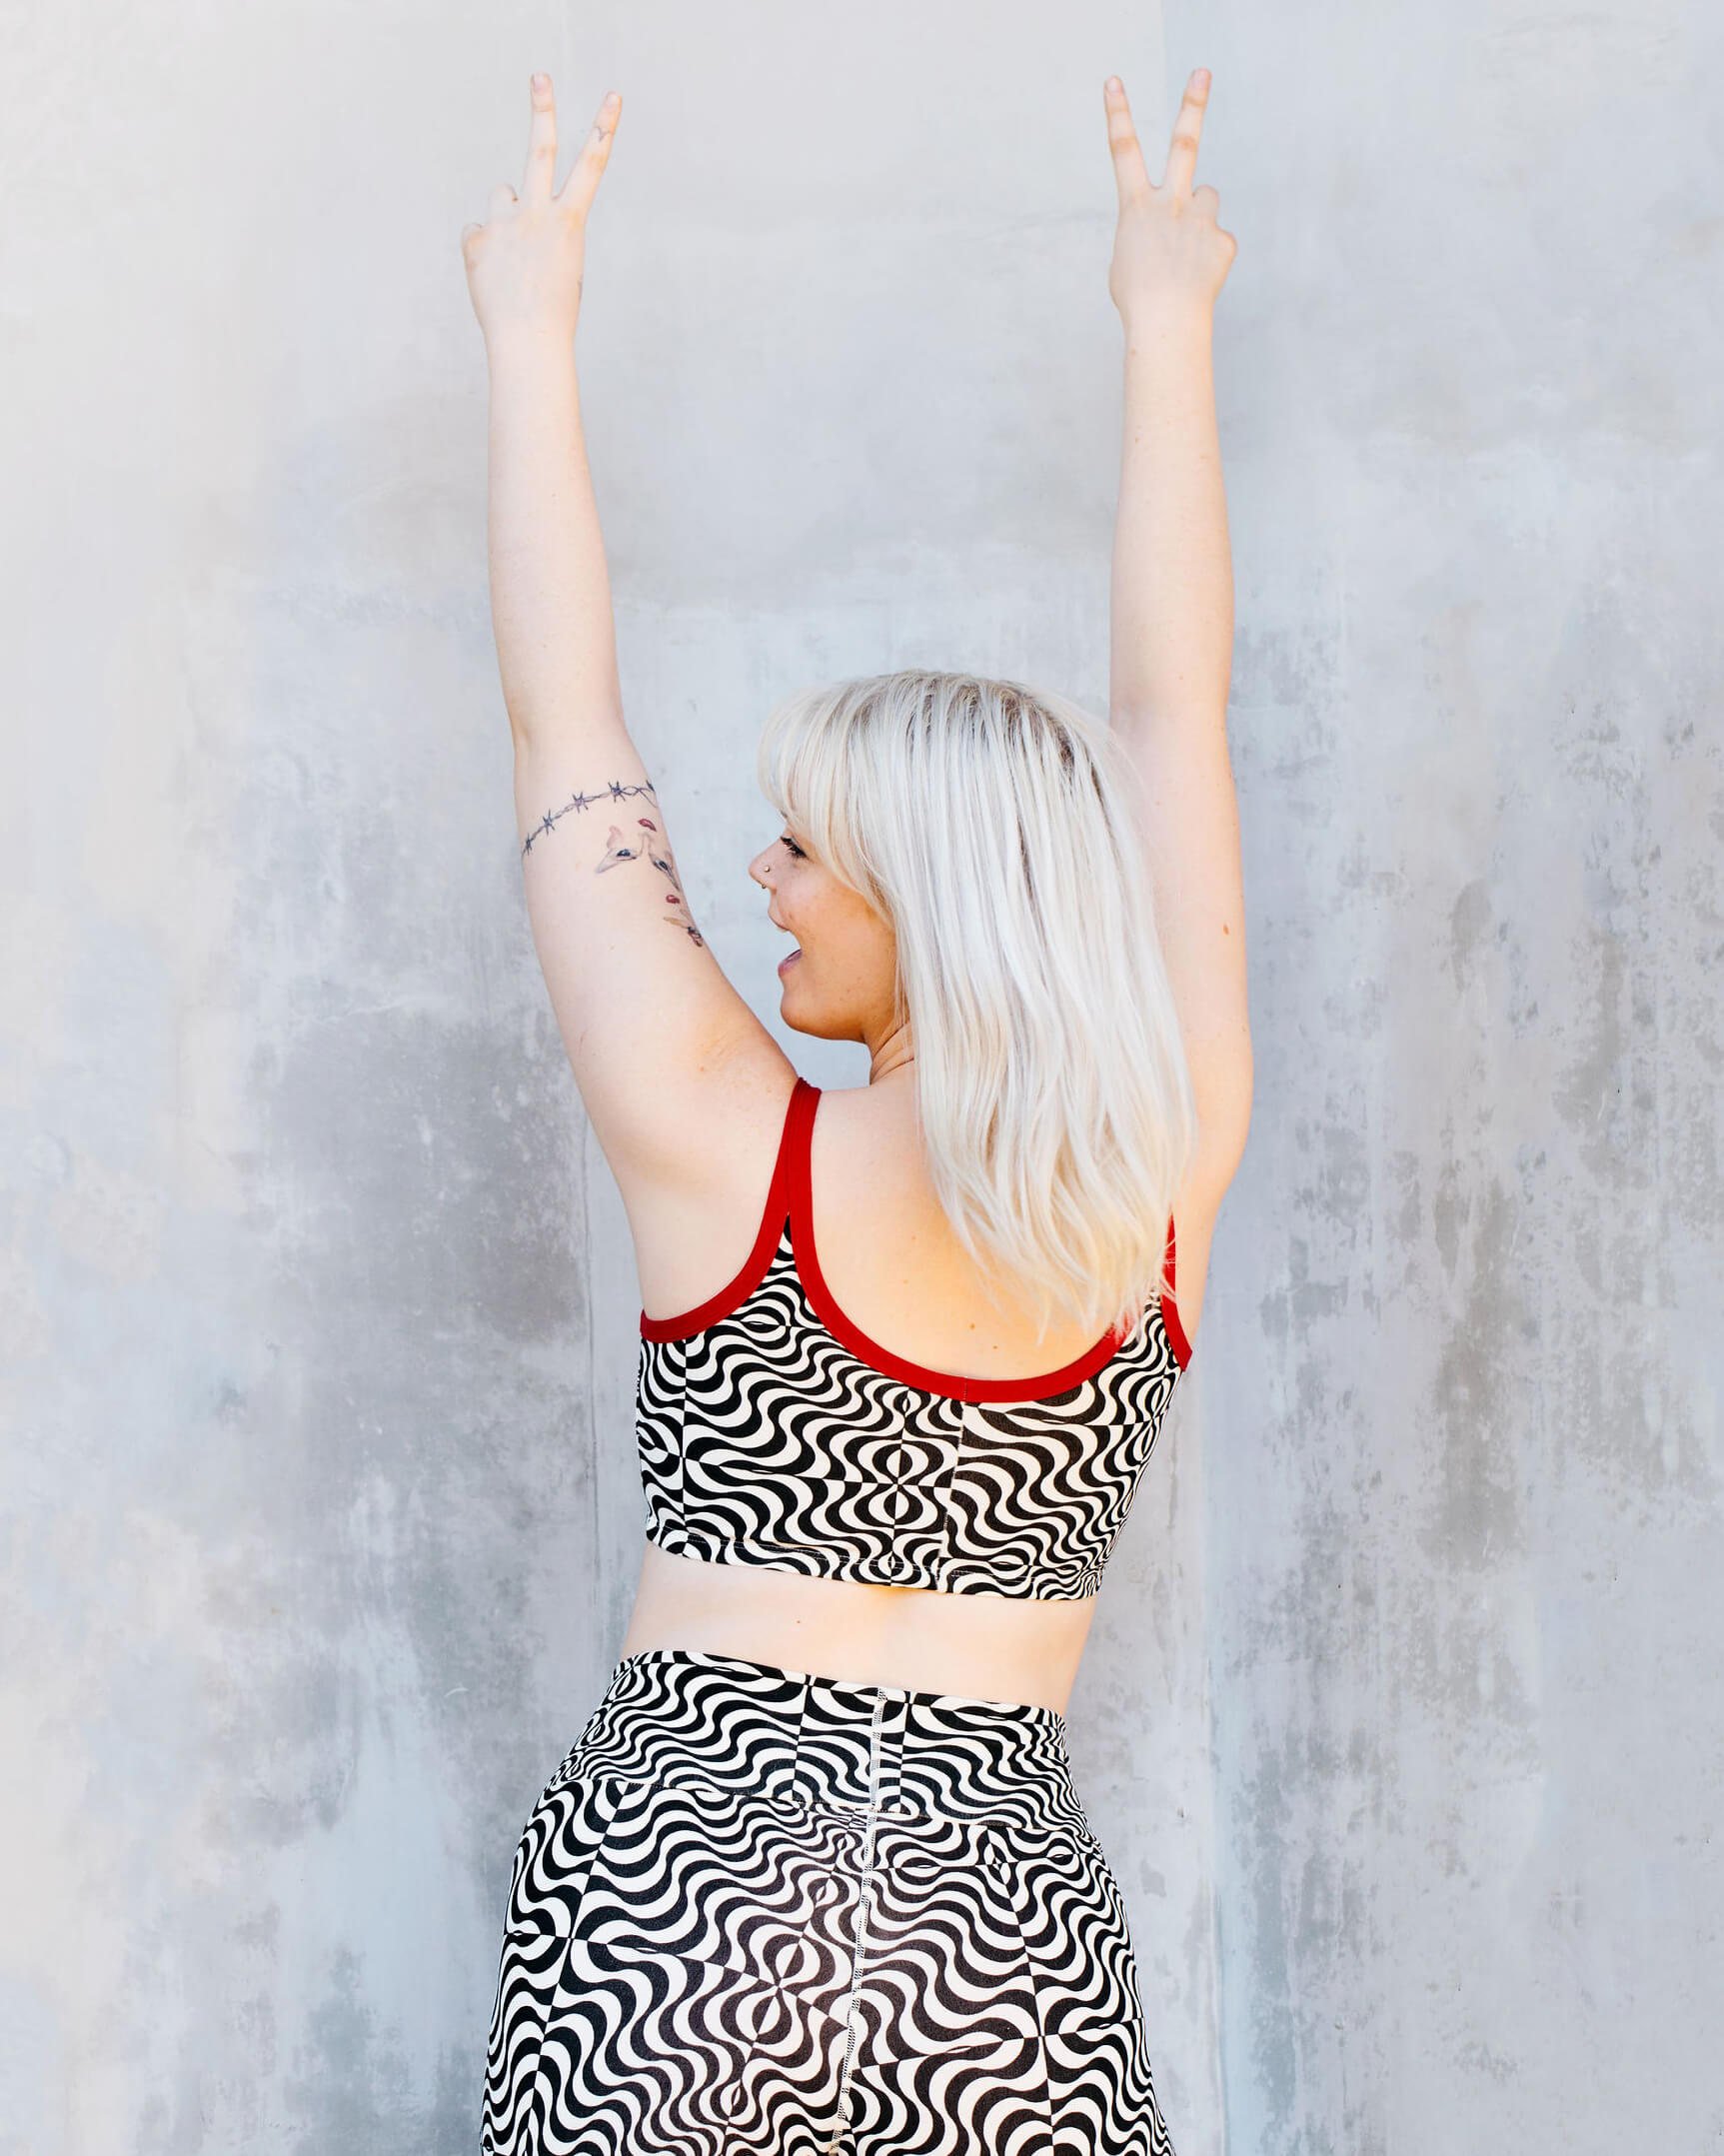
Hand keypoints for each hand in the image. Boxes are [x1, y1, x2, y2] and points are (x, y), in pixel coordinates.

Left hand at [461, 74, 620, 348]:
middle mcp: (537, 215)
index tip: (613, 97)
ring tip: (513, 254)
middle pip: (539, 150)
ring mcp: (504, 224)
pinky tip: (495, 277)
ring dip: (505, 214)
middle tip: (539, 77)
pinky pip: (478, 232)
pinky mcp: (476, 240)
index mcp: (568, 223)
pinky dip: (484, 251)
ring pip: (501, 195)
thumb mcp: (559, 262)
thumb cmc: (552, 310)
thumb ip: (537, 223)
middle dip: (542, 110)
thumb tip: (503, 195)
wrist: (527, 344)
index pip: (591, 166)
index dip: (604, 129)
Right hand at [1105, 71, 1235, 324]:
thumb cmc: (1139, 297)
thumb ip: (1151, 226)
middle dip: (1192, 104)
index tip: (1114, 82)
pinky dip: (1210, 256)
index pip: (1123, 150)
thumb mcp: (1129, 258)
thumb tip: (1179, 220)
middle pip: (1183, 143)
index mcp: (1136, 206)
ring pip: (1207, 197)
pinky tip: (1200, 277)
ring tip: (1188, 249)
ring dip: (1200, 214)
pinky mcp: (1223, 239)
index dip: (1118, 114)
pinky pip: (1218, 238)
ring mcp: (1199, 218)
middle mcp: (1169, 203)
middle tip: (1201, 73)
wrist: (1166, 325)